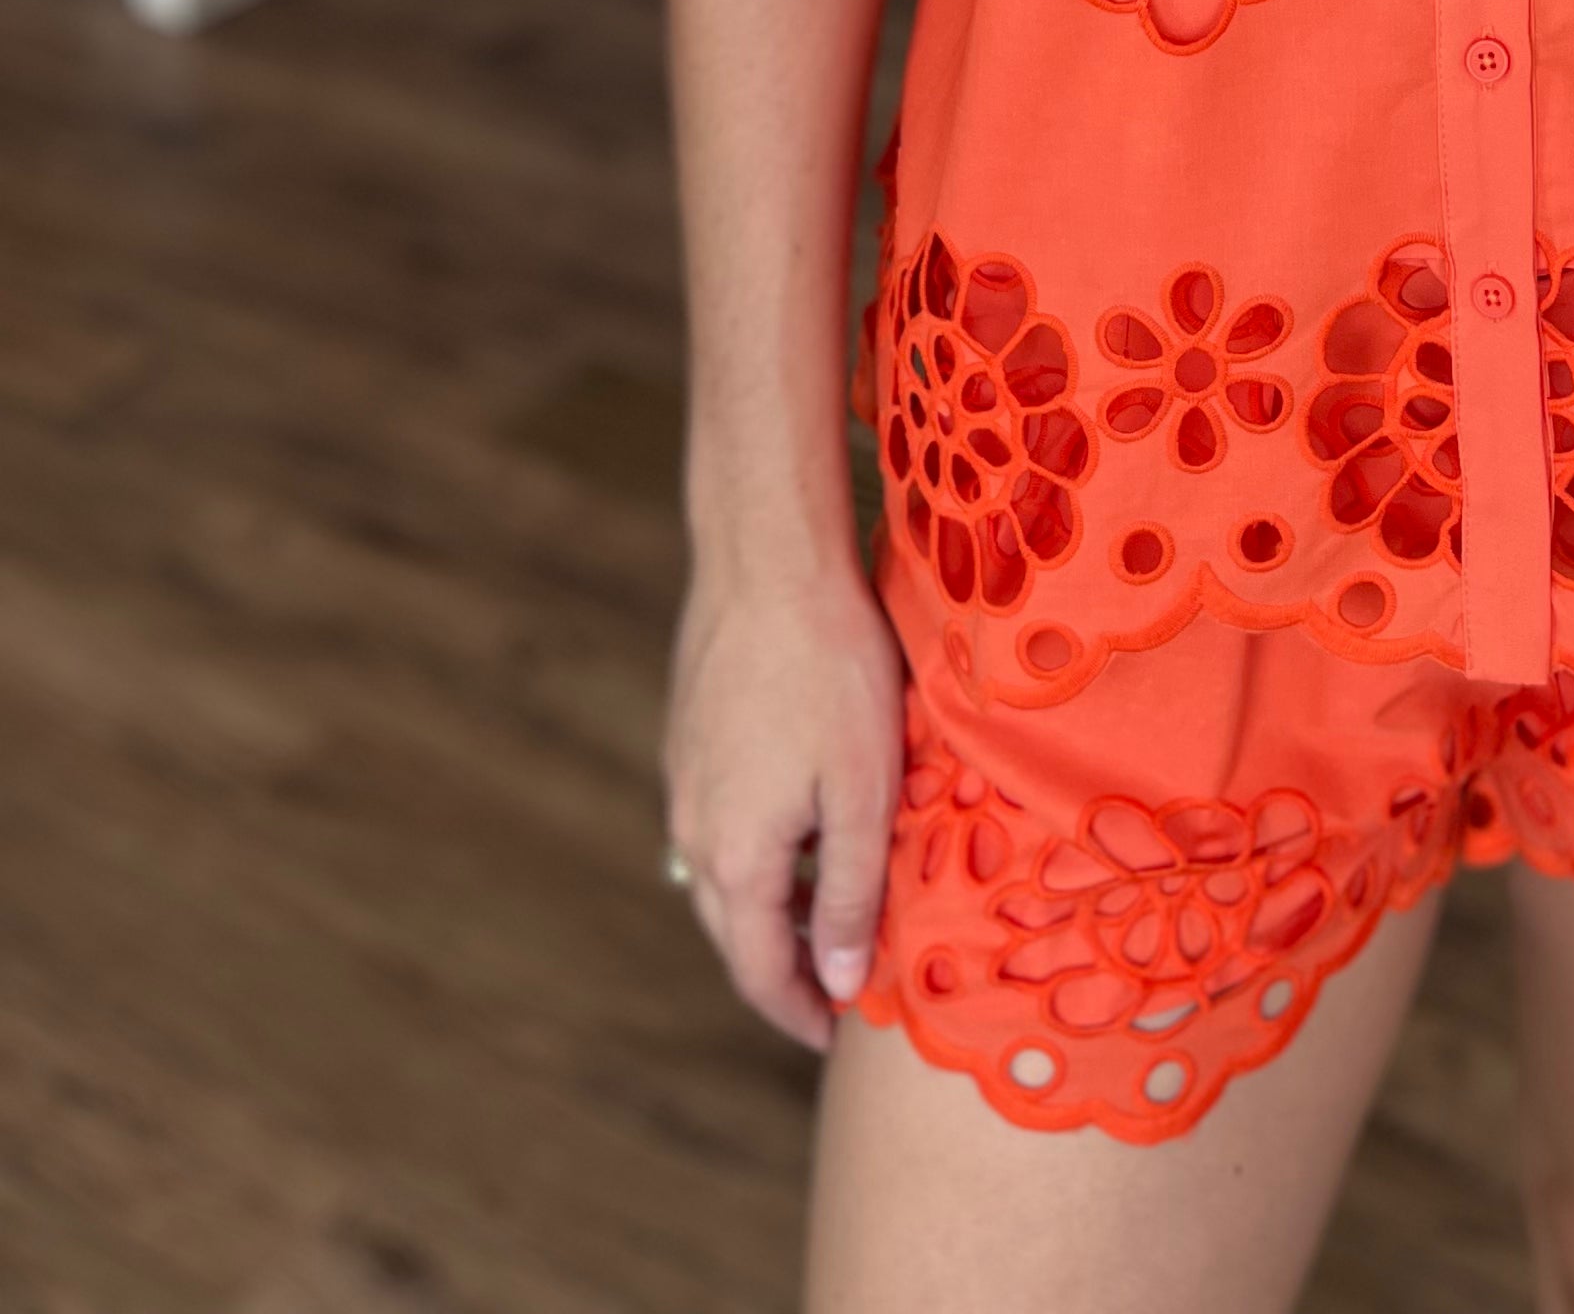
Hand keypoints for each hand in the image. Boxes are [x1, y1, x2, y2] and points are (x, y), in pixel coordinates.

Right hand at [663, 541, 907, 1048]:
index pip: (758, 969)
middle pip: (733, 930)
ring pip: (722, 877)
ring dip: (770, 910)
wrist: (767, 562)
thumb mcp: (863, 790)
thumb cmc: (830, 671)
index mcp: (734, 856)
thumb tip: (840, 980)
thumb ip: (851, 892)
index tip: (832, 1037)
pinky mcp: (690, 740)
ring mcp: (684, 782)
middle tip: (836, 989)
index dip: (796, 1011)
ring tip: (828, 915)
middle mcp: (692, 830)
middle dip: (781, 970)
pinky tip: (801, 830)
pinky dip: (758, 854)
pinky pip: (718, 825)